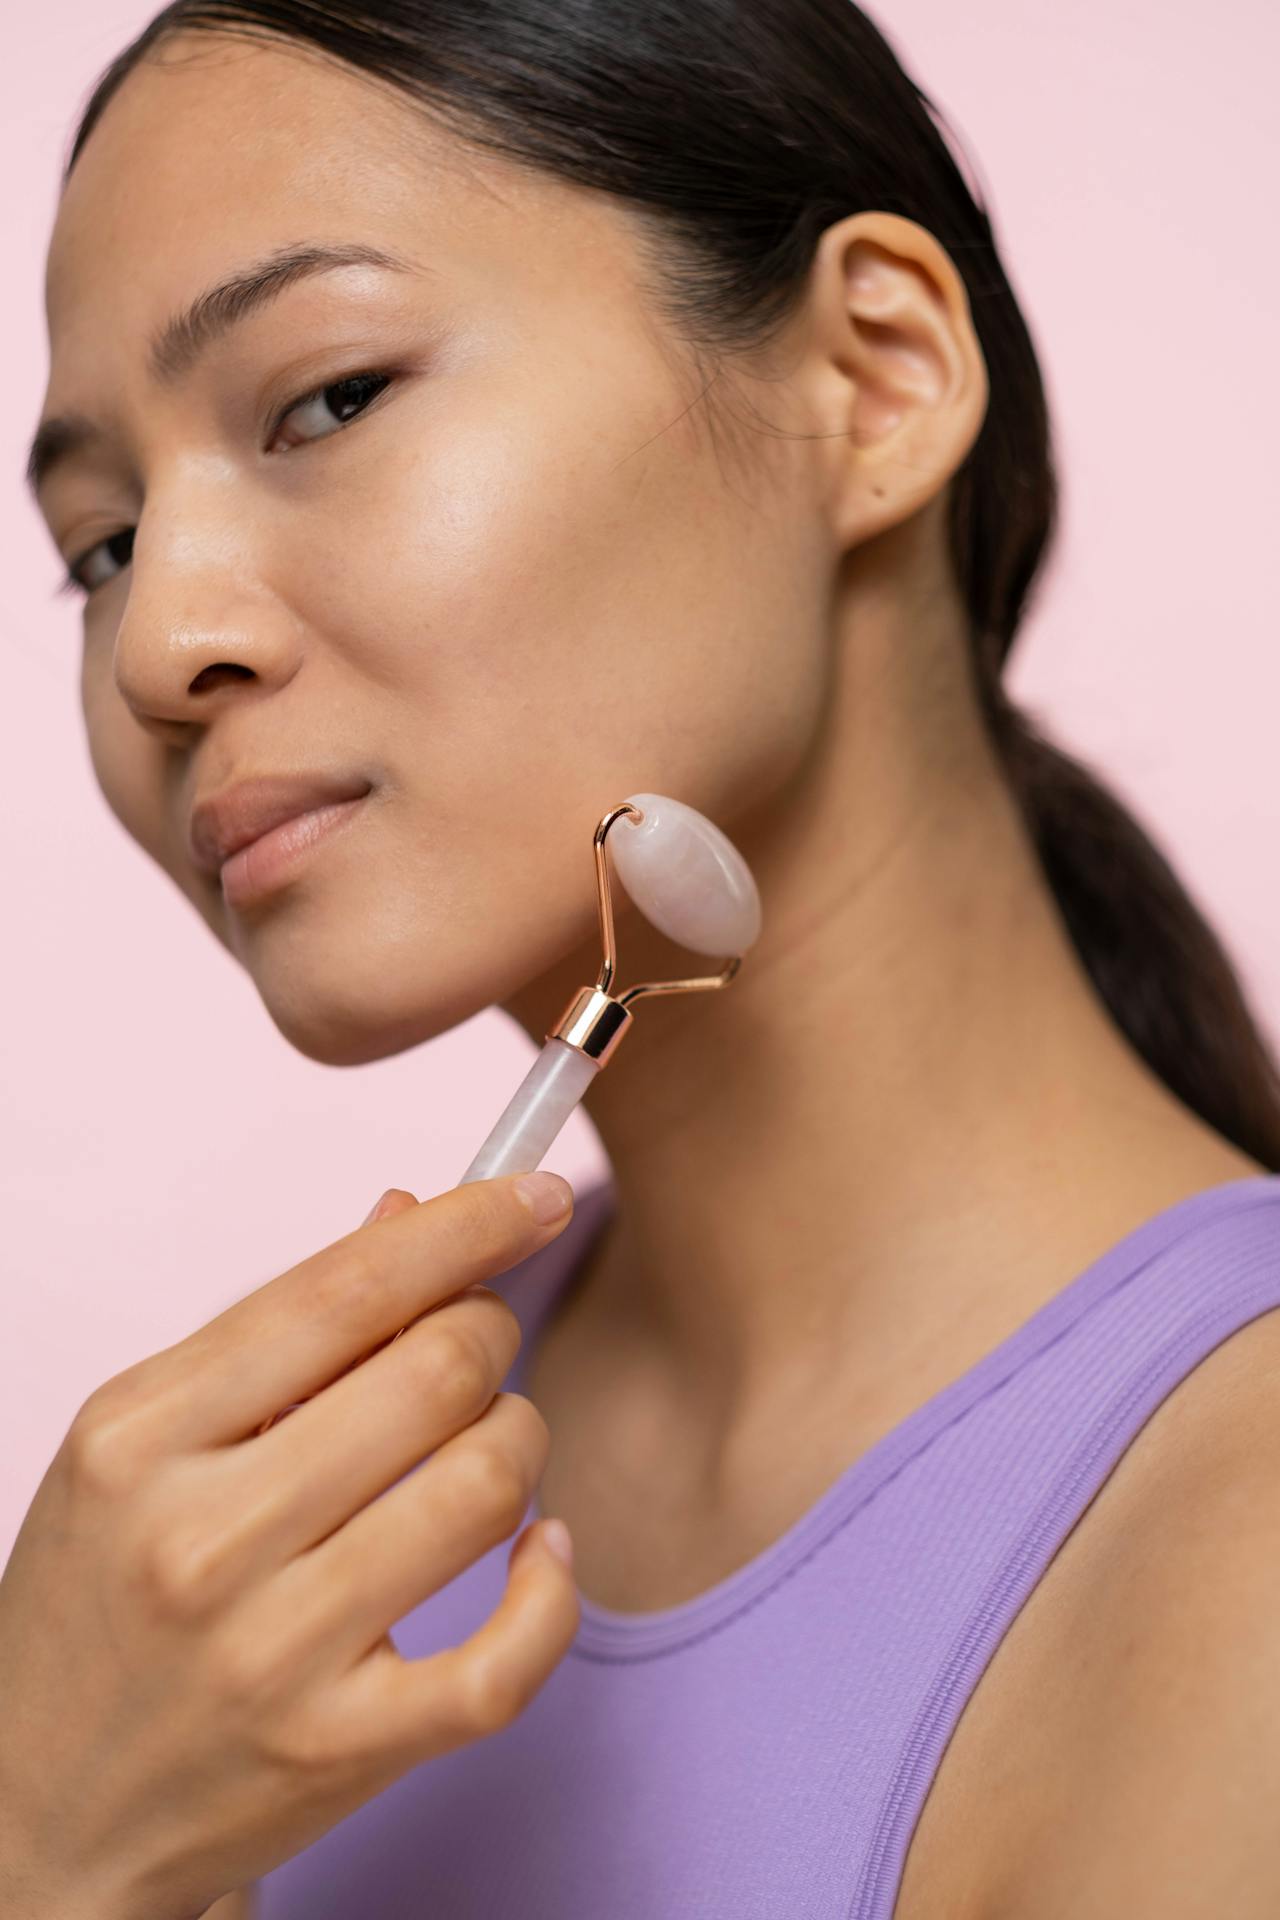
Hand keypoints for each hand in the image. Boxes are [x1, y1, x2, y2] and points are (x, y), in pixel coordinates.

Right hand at [0, 1172, 578, 1919]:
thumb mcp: (144, 1442)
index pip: (343, 1289)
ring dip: (519, 1439)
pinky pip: (504, 1659)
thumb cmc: (102, 1599)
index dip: (464, 1225)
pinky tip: (541, 1552)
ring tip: (487, 1446)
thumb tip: (409, 1212)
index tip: (530, 1194)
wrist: (34, 1811)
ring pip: (486, 1486)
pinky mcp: (336, 1750)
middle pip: (433, 1373)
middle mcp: (200, 1538)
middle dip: (490, 1330)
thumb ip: (278, 1328)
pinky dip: (553, 1590)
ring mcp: (270, 1652)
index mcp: (140, 1434)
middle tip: (482, 1338)